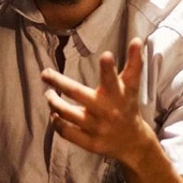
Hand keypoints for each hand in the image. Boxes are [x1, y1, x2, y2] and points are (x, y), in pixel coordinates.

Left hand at [41, 37, 150, 167]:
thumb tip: (137, 39)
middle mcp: (106, 110)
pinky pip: (68, 133)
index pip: (112, 79)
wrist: (132, 141)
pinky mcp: (90, 143)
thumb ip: (134, 62)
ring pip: (68, 114)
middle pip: (78, 93)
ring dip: (54, 102)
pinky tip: (54, 113)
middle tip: (45, 73)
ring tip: (48, 93)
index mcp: (118, 94)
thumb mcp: (132, 84)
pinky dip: (57, 123)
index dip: (109, 68)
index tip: (106, 55)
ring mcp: (97, 128)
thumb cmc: (128, 103)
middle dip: (60, 82)